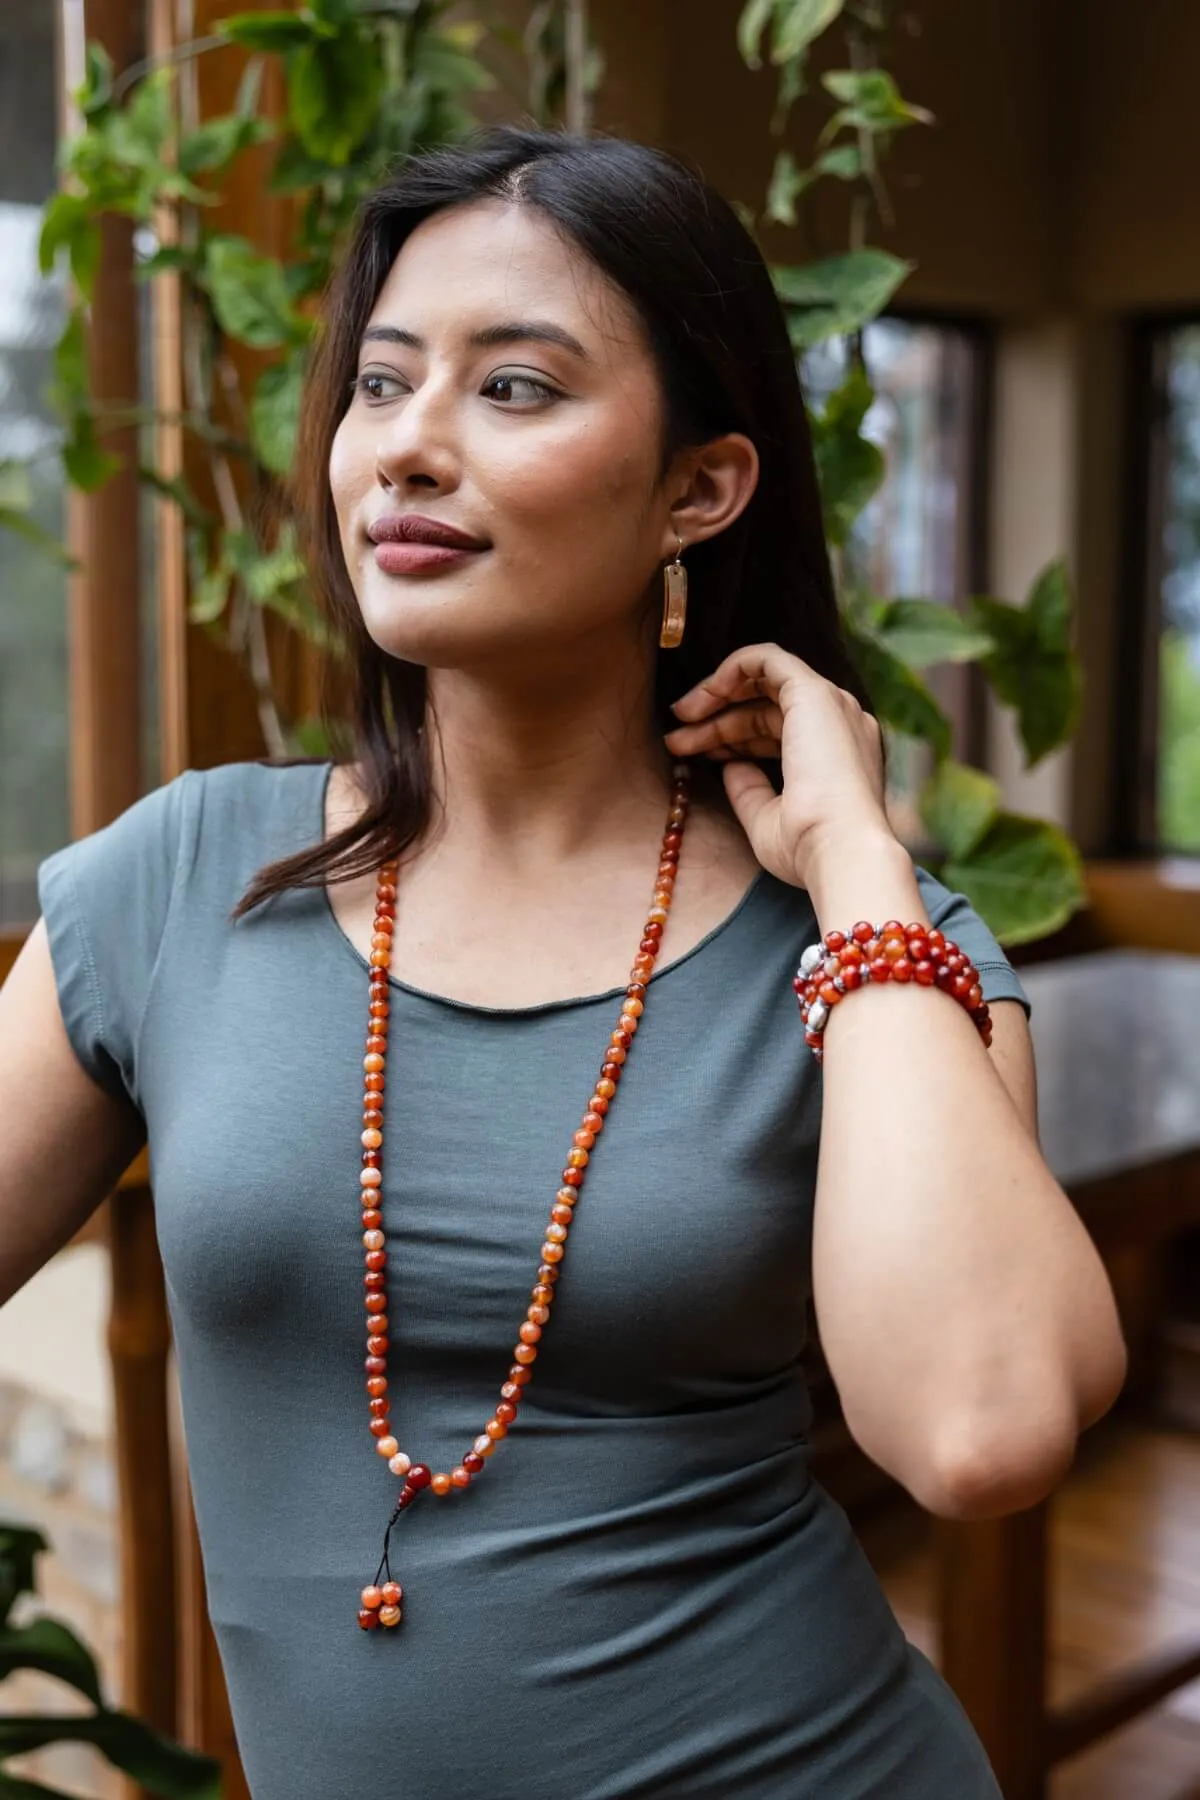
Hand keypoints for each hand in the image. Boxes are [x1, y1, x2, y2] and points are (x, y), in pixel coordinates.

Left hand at [663, 642, 896, 893]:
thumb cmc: (808, 848)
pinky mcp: (813, 693)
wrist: (839, 851)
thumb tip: (729, 765)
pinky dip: (732, 668)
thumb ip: (749, 789)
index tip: (694, 753)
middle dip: (717, 718)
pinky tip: (703, 694)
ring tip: (679, 718)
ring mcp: (831, 705)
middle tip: (675, 736)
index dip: (731, 736)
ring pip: (765, 681)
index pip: (778, 729)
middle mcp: (840, 723)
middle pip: (767, 706)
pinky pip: (768, 658)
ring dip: (718, 695)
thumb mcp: (768, 819)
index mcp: (836, 754)